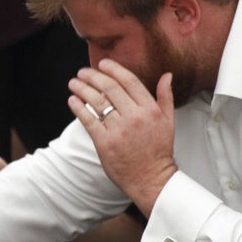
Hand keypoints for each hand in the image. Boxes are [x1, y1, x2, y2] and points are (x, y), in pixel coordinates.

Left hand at [68, 58, 176, 216]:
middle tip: (82, 72)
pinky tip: (72, 100)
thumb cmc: (159, 150)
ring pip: (96, 102)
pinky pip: (88, 120)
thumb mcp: (168, 121)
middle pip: (109, 88)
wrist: (151, 178)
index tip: (102, 63)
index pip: (129, 81)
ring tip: (73, 83)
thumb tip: (166, 75)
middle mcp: (134, 117)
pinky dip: (78, 108)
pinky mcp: (104, 142)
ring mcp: (118, 130)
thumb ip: (165, 96)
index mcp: (150, 110)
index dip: (114, 69)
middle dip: (93, 76)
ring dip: (82, 89)